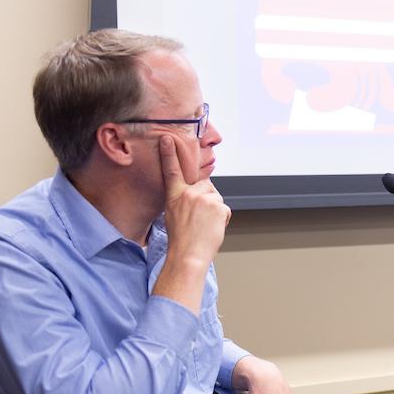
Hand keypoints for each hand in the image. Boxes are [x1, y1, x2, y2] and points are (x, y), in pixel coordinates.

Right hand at [160, 136, 229, 264]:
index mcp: (174, 195)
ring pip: (216, 198)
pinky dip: (223, 218)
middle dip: (207, 198)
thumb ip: (183, 199)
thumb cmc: (181, 238)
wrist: (189, 255)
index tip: (167, 138)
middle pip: (206, 186)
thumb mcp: (173, 214)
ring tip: (205, 225)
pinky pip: (225, 209)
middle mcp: (188, 194)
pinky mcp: (218, 205)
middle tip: (199, 218)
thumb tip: (198, 193)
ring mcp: (204, 198)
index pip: (171, 170)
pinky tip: (212, 228)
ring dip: (215, 210)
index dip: (169, 154)